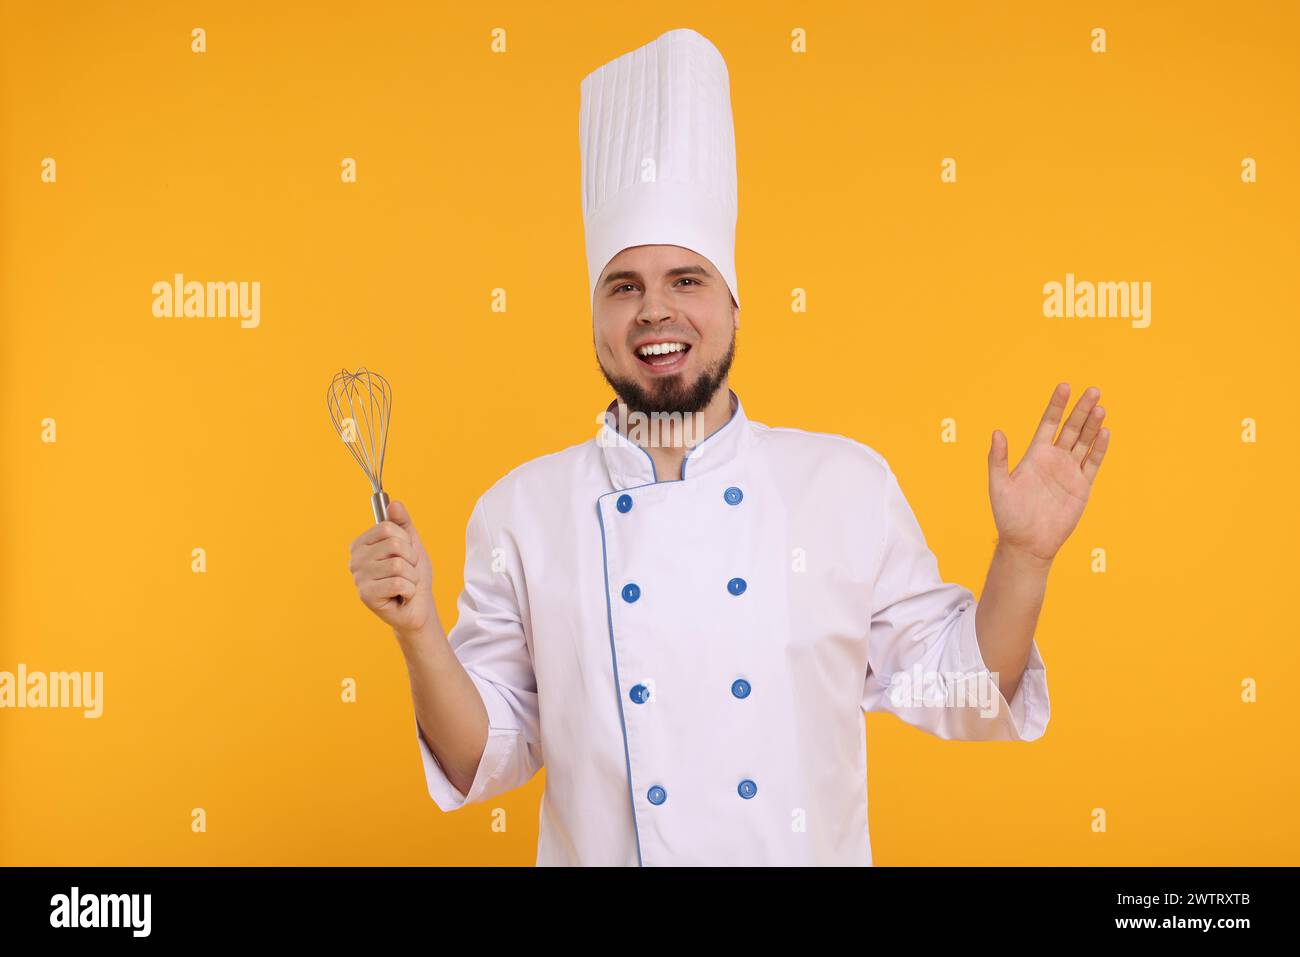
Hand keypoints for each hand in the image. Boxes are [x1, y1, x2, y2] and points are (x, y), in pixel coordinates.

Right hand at [348, 498, 434, 636]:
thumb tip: (394, 503)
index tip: (404, 554)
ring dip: (411, 576)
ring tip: (405, 584)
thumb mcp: (412, 544)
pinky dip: (409, 590)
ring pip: (398, 565)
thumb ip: (403, 523)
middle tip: (406, 572)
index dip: (405, 541)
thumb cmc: (413, 574)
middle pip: (393, 545)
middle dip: (410, 559)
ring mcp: (359, 578)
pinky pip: (398, 583)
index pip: (387, 528)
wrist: (418, 606)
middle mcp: (355, 560)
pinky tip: (402, 596)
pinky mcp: (366, 596)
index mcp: (362, 544)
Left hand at [988, 383, 1110, 565]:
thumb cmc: (1008, 515)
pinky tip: (1106, 433)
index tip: (1064, 386)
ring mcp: (1069, 472)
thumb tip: (997, 432)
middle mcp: (1054, 459)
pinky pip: (1093, 463)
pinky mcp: (1082, 487)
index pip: (1048, 423)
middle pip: (1071, 428)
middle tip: (1093, 390)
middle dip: (1081, 409)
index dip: (1056, 405)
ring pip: (1085, 442)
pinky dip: (1100, 449)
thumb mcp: (998, 485)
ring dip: (1093, 425)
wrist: (1027, 543)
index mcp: (1035, 455)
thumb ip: (998, 459)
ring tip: (1100, 407)